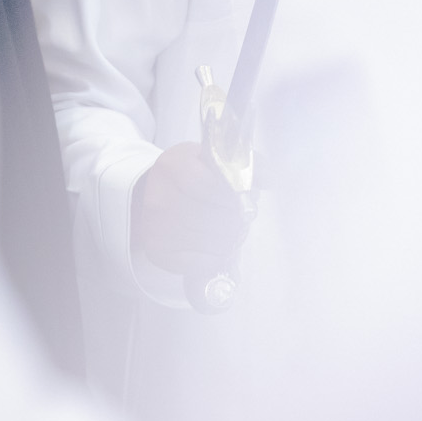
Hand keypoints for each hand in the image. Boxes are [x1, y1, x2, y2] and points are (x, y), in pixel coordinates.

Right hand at [131, 143, 251, 276]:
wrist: (149, 195)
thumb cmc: (189, 176)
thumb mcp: (210, 158)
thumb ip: (243, 163)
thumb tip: (273, 177)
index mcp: (173, 167)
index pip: (218, 186)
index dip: (238, 194)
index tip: (242, 194)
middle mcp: (159, 199)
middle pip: (221, 218)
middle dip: (238, 217)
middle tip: (237, 213)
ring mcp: (157, 229)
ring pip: (218, 242)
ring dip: (231, 237)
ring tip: (225, 226)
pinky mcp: (160, 253)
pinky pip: (207, 262)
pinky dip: (219, 255)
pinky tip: (214, 242)